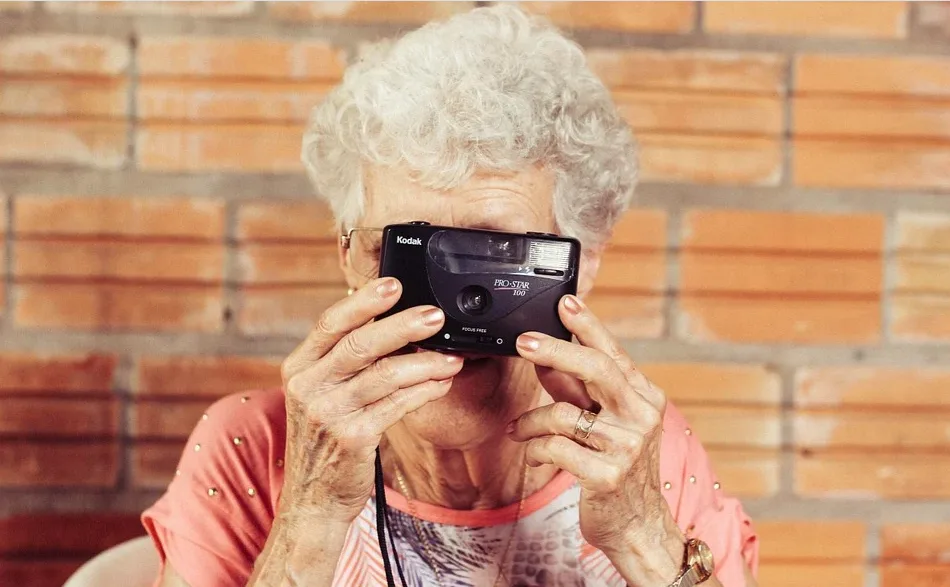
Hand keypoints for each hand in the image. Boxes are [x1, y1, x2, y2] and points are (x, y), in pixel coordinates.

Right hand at [278, 277, 463, 524]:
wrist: (313, 499)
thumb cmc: (325, 440)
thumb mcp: (321, 395)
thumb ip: (345, 362)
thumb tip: (393, 323)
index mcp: (299, 368)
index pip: (330, 323)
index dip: (363, 302)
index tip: (393, 284)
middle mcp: (309, 387)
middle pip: (361, 344)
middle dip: (403, 325)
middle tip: (436, 315)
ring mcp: (329, 413)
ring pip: (386, 375)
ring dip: (426, 362)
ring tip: (452, 356)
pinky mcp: (354, 438)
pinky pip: (399, 405)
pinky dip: (425, 390)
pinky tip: (442, 382)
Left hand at [507, 294, 684, 585]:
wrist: (638, 525)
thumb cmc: (617, 468)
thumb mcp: (604, 423)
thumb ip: (577, 390)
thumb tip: (545, 357)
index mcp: (644, 398)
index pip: (613, 352)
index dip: (588, 325)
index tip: (564, 302)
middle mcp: (642, 417)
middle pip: (595, 369)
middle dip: (555, 350)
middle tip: (522, 342)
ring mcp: (628, 446)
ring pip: (563, 413)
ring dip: (530, 422)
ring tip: (518, 430)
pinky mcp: (608, 475)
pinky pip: (554, 448)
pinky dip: (534, 449)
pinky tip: (532, 454)